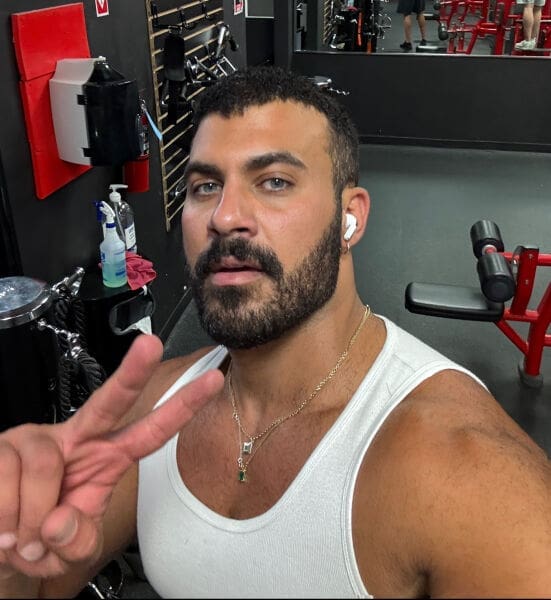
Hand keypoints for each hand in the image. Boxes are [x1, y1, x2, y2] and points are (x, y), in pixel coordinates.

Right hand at [0, 335, 223, 580]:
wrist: (0, 544)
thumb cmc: (42, 539)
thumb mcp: (71, 550)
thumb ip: (78, 542)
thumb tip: (58, 522)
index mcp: (106, 458)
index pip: (150, 432)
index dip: (181, 408)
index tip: (212, 381)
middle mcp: (76, 439)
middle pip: (110, 401)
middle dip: (134, 372)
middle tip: (152, 344)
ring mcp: (36, 439)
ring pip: (44, 465)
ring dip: (29, 517)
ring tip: (21, 537)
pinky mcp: (0, 447)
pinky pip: (6, 478)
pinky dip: (4, 516)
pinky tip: (4, 527)